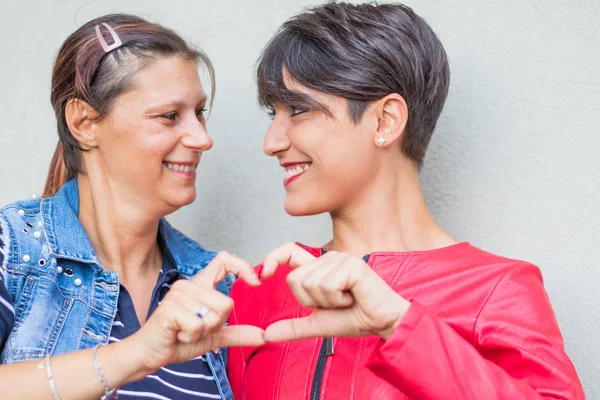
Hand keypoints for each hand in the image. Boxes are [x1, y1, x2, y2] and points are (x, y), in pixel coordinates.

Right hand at [131, 251, 264, 373]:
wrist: (148, 354)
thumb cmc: (177, 341)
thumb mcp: (212, 337)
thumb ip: (236, 333)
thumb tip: (263, 335)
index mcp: (200, 285)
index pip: (224, 261)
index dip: (243, 267)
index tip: (256, 282)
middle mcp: (189, 285)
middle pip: (227, 303)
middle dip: (216, 324)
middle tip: (195, 329)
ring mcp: (179, 294)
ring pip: (214, 316)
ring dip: (202, 332)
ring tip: (184, 331)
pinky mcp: (171, 308)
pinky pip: (199, 326)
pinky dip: (191, 337)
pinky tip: (177, 335)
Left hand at [261, 243, 410, 341]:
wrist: (382, 323)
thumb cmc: (355, 318)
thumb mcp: (318, 323)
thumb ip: (293, 326)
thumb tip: (267, 333)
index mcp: (319, 267)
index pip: (289, 252)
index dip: (273, 258)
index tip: (262, 275)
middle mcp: (328, 258)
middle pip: (295, 279)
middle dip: (311, 301)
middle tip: (335, 303)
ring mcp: (340, 259)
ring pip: (310, 283)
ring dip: (327, 301)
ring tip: (346, 300)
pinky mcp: (351, 264)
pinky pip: (326, 285)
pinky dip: (337, 299)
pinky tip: (353, 296)